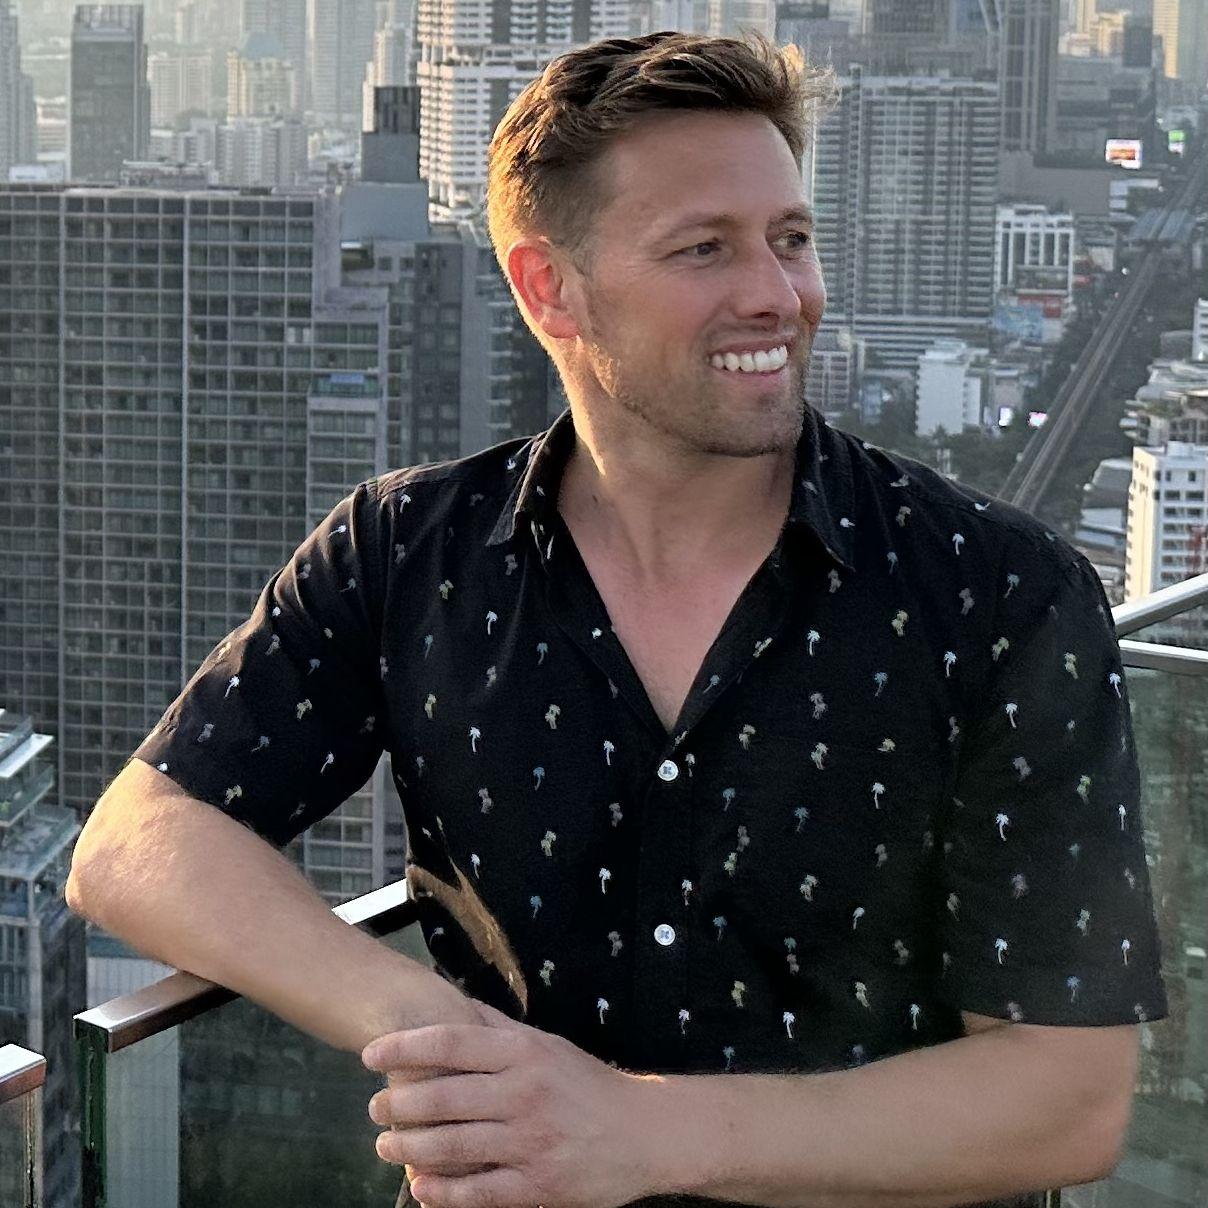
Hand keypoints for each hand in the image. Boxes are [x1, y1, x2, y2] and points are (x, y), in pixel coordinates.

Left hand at [362, 1001, 660, 1207]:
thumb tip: (454, 1004)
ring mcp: (529, 1141)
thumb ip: (499, 1028)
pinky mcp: (538, 1186)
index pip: (450, 1043)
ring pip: (452, 1145)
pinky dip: (443, 1191)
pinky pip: (478, 1191)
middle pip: (442, 1096)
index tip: (371, 1053)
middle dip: (398, 1102)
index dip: (404, 1046)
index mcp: (524, 1053)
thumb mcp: (548, 1045)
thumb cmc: (588, 1084)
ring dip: (408, 1146)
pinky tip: (420, 1187)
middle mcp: (523, 1093)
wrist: (644, 1133)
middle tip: (375, 1106)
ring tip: (384, 1144)